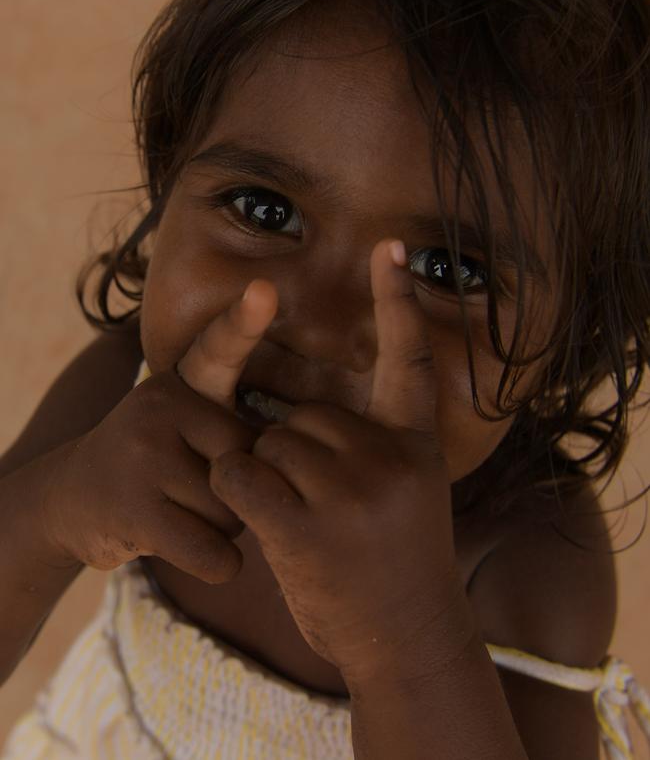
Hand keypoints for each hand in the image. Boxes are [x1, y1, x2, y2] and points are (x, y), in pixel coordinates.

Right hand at [40, 283, 277, 584]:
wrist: (69, 499)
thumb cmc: (156, 463)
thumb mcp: (185, 423)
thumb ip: (231, 423)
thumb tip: (298, 453)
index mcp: (184, 383)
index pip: (219, 350)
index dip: (243, 322)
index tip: (265, 291)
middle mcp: (162, 407)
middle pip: (251, 464)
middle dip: (240, 492)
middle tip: (193, 487)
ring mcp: (145, 455)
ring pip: (235, 512)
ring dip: (221, 528)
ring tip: (177, 509)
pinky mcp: (135, 508)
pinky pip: (215, 551)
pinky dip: (217, 563)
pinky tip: (184, 546)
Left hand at [209, 239, 463, 685]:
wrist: (408, 640)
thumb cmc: (396, 566)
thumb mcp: (407, 496)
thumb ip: (371, 450)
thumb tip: (299, 418)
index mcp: (415, 446)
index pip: (408, 360)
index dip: (398, 302)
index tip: (390, 247)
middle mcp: (389, 458)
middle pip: (303, 416)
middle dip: (293, 455)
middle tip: (324, 511)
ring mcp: (350, 491)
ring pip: (267, 444)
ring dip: (265, 480)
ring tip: (304, 526)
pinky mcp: (306, 525)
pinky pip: (240, 474)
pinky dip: (237, 493)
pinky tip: (267, 526)